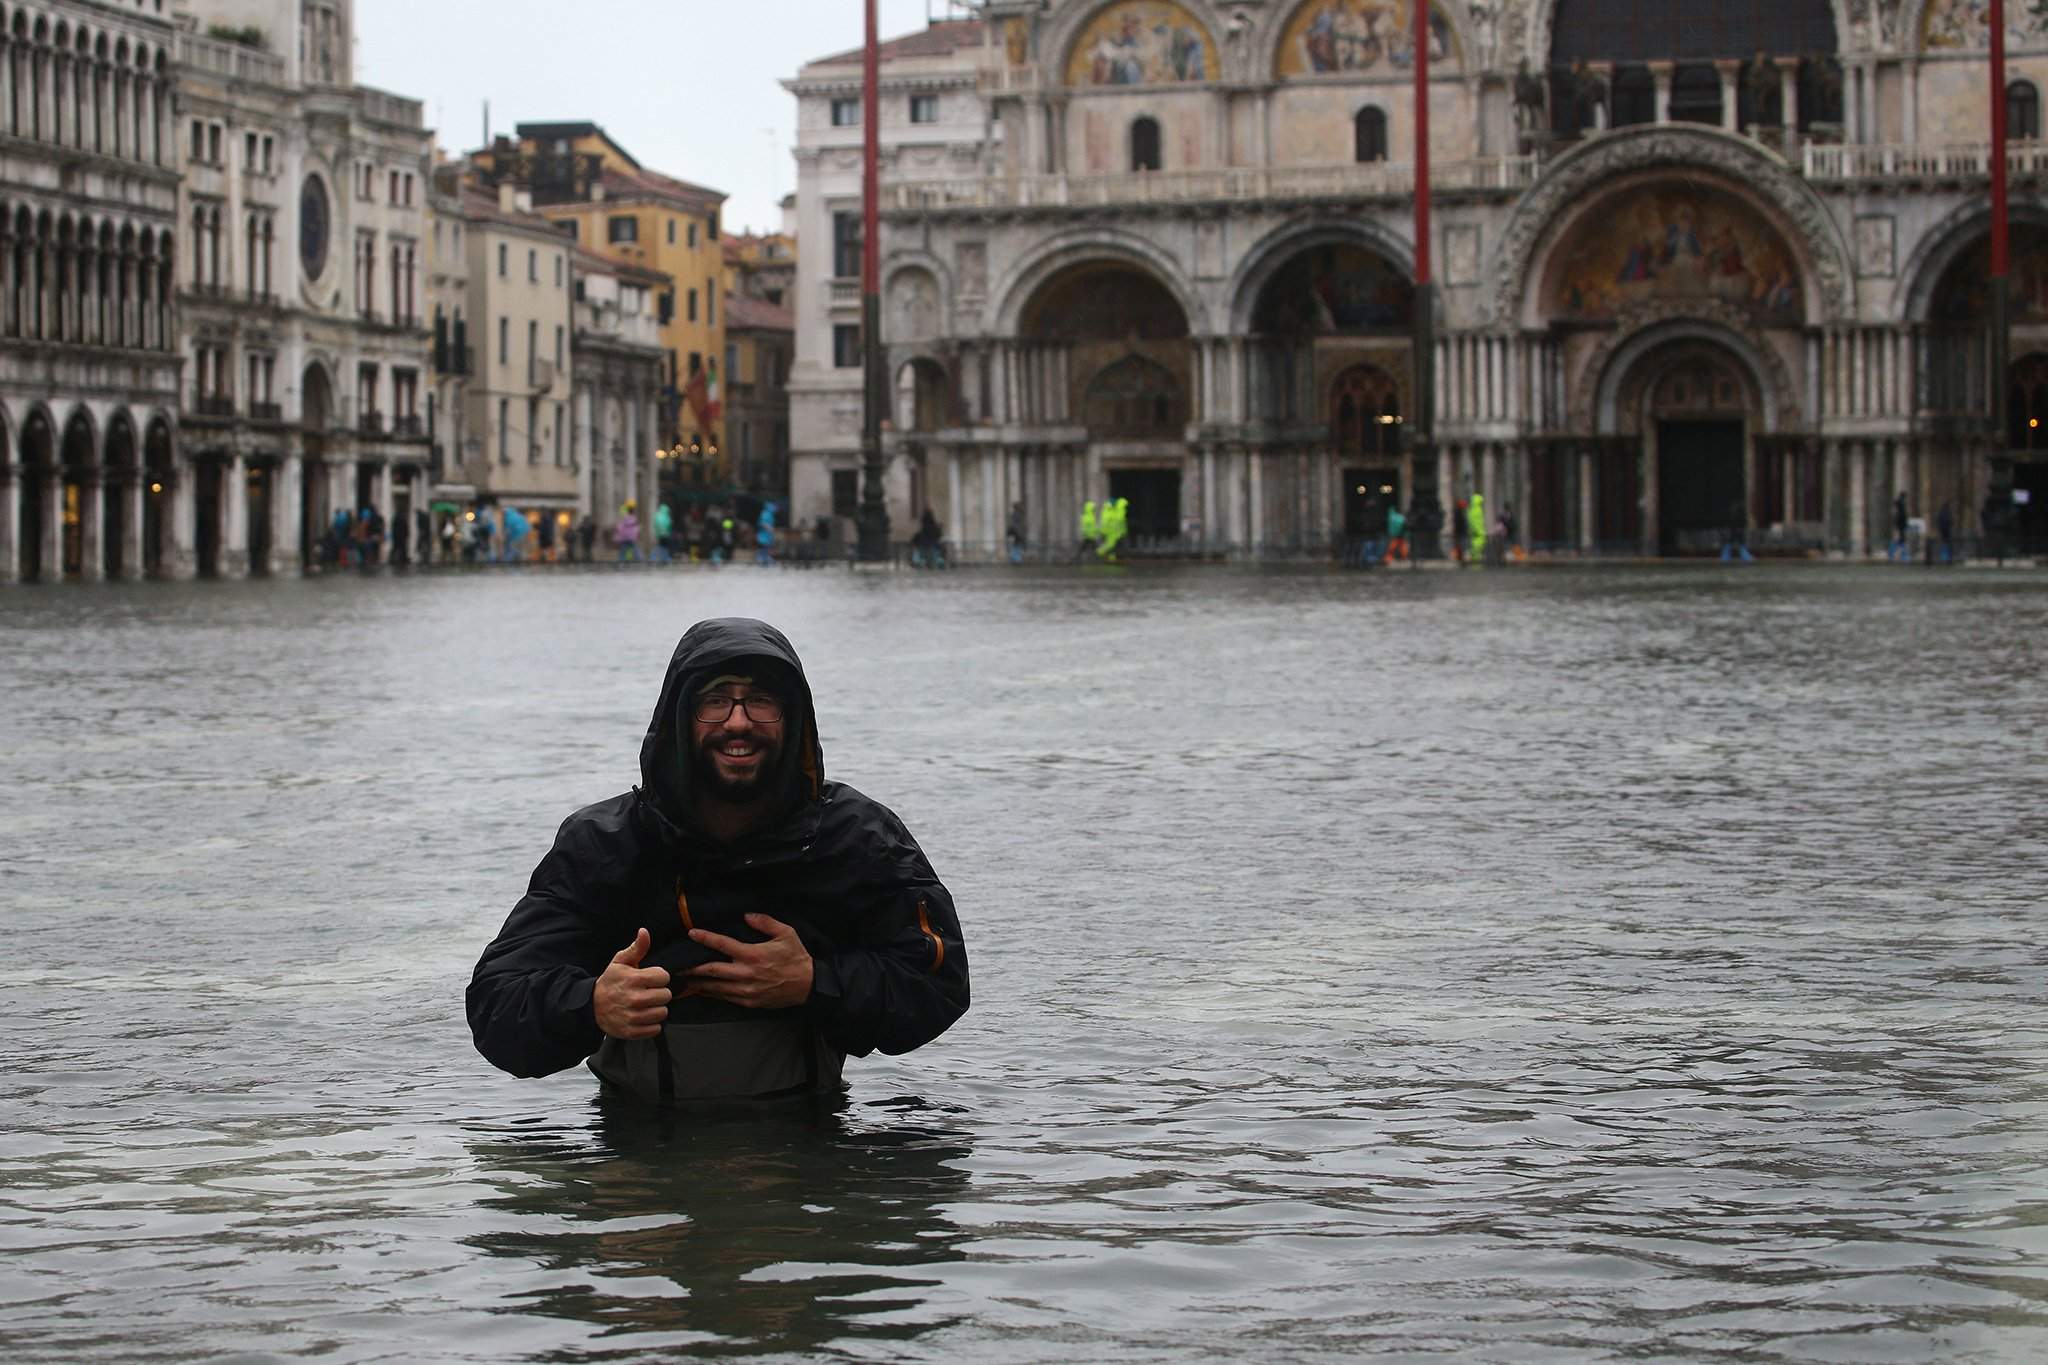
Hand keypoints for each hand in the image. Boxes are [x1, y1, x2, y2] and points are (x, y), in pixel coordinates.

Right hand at [593, 928, 671, 1039]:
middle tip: (648, 992)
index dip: (659, 977)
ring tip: (646, 1005)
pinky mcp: (632, 1031)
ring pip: (663, 1013)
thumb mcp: (620, 962)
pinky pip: (655, 1029)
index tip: (651, 979)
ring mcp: (633, 1017)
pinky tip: (643, 1017)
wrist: (591, 1006)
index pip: (664, 977)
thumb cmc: (609, 982)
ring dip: (656, 1009)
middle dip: (659, 993)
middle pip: (666, 995)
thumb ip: (636, 948)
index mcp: (633, 979)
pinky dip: (651, 1024)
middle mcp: (634, 999)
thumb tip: (644, 932)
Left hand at [682, 914, 813, 1009]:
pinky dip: (712, 993)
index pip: (723, 944)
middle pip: (711, 970)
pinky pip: (725, 997)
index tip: (692, 933)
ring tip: (685, 979)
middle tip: (677, 966)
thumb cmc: (796, 957)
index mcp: (753, 954)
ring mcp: (746, 989)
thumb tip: (746, 915)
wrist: (808, 985)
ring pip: (715, 986)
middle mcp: (746, 973)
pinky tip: (703, 990)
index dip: (705, 938)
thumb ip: (765, 922)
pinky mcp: (748, 1001)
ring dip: (698, 982)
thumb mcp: (786, 933)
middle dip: (692, 967)